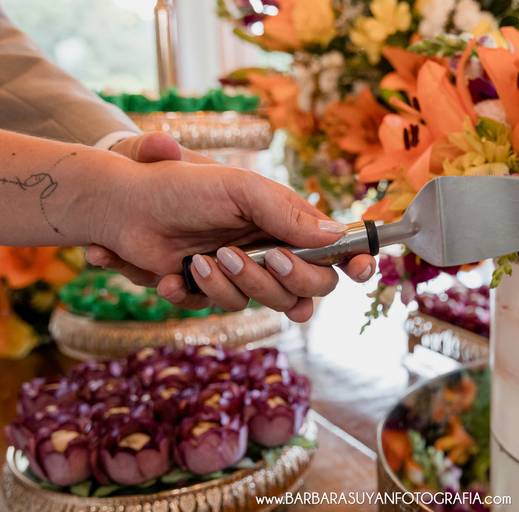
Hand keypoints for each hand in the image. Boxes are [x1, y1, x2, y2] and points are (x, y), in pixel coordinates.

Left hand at [87, 133, 375, 321]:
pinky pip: (224, 309)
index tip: (361, 270)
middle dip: (289, 277)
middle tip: (262, 255)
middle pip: (311, 288)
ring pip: (271, 304)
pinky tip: (179, 273)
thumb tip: (337, 238)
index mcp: (289, 223)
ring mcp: (247, 274)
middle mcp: (275, 251)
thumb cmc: (185, 187)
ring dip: (240, 284)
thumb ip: (289, 214)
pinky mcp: (214, 292)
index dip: (355, 263)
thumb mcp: (241, 188)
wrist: (125, 207)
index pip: (337, 250)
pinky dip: (199, 293)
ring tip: (207, 258)